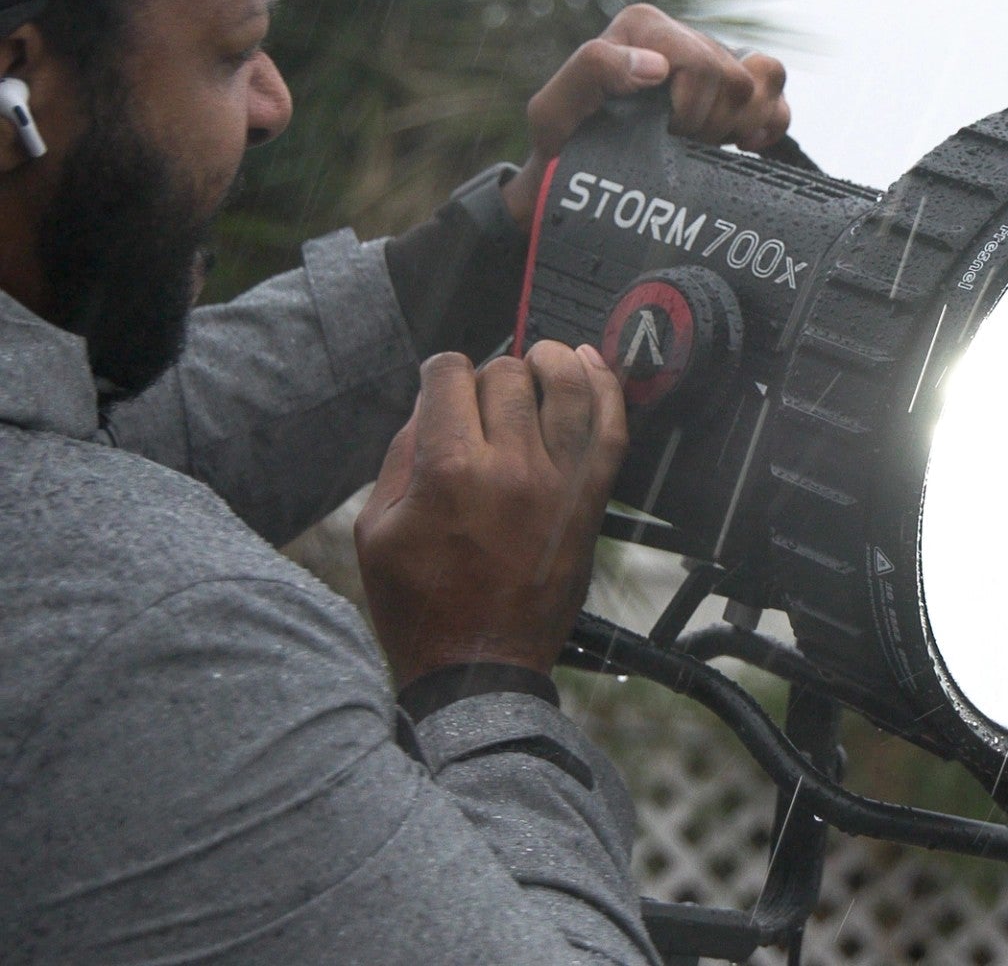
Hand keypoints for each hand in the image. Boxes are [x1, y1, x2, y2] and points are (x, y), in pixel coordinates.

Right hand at [355, 342, 628, 686]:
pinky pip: (611, 427)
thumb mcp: (376, 528)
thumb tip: (432, 403)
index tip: (442, 383)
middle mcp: (511, 468)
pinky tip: (590, 366)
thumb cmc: (421, 606)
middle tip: (482, 399)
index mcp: (449, 470)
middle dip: (490, 374)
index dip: (442, 371)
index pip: (452, 375)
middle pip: (508, 375)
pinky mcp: (590, 501)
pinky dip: (606, 388)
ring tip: (541, 358)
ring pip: (568, 386)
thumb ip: (401, 454)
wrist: (479, 667)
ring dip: (552, 361)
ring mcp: (559, 483)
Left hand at [500, 4, 790, 229]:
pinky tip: (743, 145)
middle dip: (709, 124)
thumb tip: (657, 65)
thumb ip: (593, 71)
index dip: (691, 111)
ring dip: (741, 122)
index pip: (702, 64)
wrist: (576, 173)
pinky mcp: (736, 91)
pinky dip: (770, 122)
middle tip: (675, 144)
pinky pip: (778, 94)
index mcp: (643, 27)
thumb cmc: (563, 142)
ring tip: (704, 144)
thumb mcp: (554, 111)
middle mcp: (681, 35)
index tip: (663, 135)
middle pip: (736, 78)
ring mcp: (713, 61)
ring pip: (768, 77)